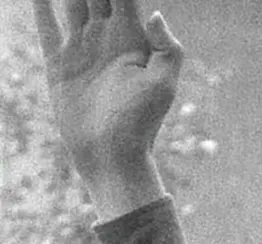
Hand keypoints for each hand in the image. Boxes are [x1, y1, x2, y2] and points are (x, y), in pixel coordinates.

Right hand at [33, 1, 182, 216]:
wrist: (112, 157)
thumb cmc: (141, 124)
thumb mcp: (162, 86)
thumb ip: (168, 49)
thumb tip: (155, 13)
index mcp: (132, 38)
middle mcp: (106, 38)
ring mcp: (81, 48)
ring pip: (71, 1)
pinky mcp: (59, 64)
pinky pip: (47, 26)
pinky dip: (40, 5)